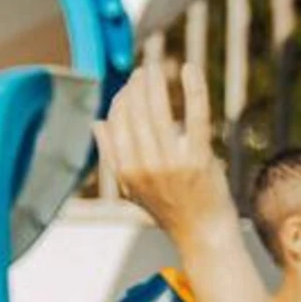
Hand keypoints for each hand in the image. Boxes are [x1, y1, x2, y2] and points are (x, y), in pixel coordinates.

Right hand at [93, 60, 235, 243]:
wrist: (203, 234)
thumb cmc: (170, 210)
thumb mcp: (132, 189)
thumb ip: (113, 157)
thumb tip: (97, 124)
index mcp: (126, 171)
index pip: (117, 122)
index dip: (123, 98)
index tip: (132, 85)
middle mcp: (145, 165)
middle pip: (136, 113)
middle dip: (138, 86)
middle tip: (145, 69)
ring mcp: (172, 162)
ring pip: (160, 111)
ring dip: (157, 82)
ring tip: (158, 66)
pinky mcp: (200, 158)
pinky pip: (195, 115)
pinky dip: (193, 89)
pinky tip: (190, 69)